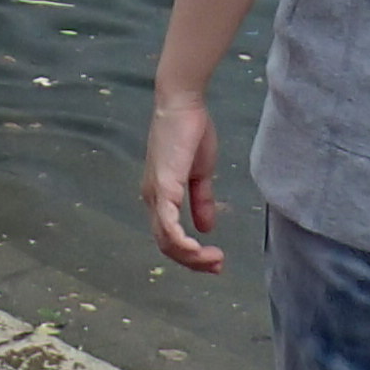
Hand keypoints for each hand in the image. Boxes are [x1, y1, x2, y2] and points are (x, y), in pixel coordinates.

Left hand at [142, 90, 229, 272]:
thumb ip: (201, 200)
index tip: (216, 260)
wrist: (183, 103)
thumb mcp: (200, 173)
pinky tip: (199, 248)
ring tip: (215, 260)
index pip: (169, 237)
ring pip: (166, 242)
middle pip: (166, 245)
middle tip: (217, 266)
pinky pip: (168, 226)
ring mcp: (155, 194)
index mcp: (159, 196)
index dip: (191, 254)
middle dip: (193, 261)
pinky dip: (182, 243)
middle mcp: (151, 199)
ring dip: (191, 257)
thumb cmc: (190, 131)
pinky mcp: (162, 187)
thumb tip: (207, 228)